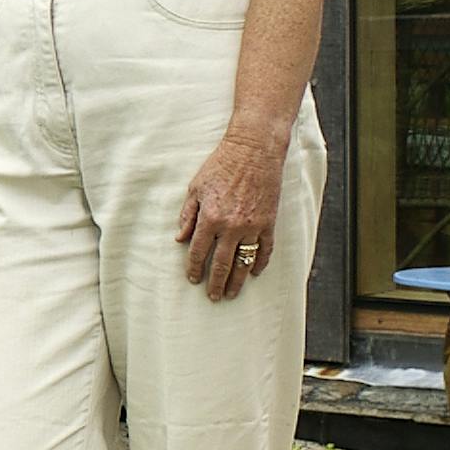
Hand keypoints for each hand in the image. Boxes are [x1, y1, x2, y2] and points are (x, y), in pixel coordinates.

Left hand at [178, 130, 285, 300]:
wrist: (253, 152)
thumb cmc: (221, 166)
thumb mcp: (195, 188)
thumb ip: (187, 216)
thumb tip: (179, 238)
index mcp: (210, 218)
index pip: (199, 252)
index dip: (194, 268)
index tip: (193, 279)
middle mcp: (231, 226)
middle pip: (221, 264)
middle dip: (215, 283)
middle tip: (213, 297)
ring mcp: (252, 226)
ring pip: (244, 262)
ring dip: (237, 280)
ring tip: (231, 293)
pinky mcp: (269, 223)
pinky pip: (265, 250)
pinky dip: (260, 263)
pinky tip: (255, 273)